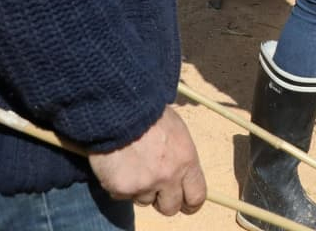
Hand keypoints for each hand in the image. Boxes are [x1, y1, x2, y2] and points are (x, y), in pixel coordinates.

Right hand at [89, 106, 205, 216]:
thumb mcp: (177, 131)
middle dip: (163, 200)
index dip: (191, 203)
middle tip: (154, 187)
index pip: (197, 196)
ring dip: (139, 189)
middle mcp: (169, 177)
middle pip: (171, 208)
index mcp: (186, 161)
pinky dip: (120, 185)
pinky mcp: (122, 189)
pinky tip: (118, 164)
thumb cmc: (149, 114)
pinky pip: (122, 196)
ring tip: (133, 164)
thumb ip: (181, 157)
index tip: (186, 204)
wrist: (120, 109)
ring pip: (144, 201)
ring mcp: (144, 185)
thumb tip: (182, 175)